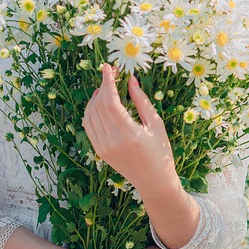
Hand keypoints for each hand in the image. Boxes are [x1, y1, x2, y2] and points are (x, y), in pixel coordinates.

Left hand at [82, 62, 177, 195]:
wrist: (153, 181)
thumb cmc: (160, 152)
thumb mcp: (156, 124)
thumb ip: (141, 101)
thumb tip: (130, 79)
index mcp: (129, 134)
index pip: (110, 102)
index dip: (107, 82)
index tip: (107, 67)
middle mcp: (112, 141)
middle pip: (99, 106)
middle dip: (103, 86)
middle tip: (111, 74)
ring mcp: (103, 147)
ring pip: (90, 114)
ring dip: (95, 97)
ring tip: (106, 87)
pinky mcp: (99, 151)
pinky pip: (88, 126)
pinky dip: (90, 111)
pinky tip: (99, 103)